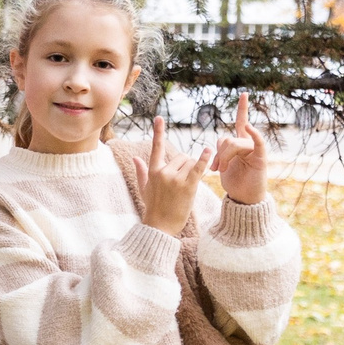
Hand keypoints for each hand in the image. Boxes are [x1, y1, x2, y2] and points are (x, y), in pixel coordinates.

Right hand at [131, 115, 210, 233]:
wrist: (160, 227)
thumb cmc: (153, 208)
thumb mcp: (145, 189)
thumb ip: (141, 171)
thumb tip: (134, 157)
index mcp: (153, 171)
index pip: (156, 148)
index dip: (158, 132)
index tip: (159, 118)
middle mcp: (164, 172)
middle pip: (181, 157)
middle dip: (185, 166)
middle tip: (181, 183)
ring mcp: (175, 179)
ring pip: (191, 163)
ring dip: (193, 171)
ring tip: (186, 188)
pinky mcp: (188, 186)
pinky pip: (198, 168)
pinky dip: (204, 159)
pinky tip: (209, 150)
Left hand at [212, 92, 268, 204]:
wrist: (244, 198)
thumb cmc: (234, 181)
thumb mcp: (222, 163)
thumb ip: (221, 150)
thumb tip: (218, 142)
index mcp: (239, 143)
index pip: (241, 122)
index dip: (243, 108)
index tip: (244, 94)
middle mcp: (248, 144)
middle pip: (227, 138)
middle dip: (217, 153)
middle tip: (215, 168)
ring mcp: (255, 150)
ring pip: (233, 142)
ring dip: (223, 157)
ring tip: (220, 170)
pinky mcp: (261, 158)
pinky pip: (258, 142)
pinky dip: (255, 134)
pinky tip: (250, 128)